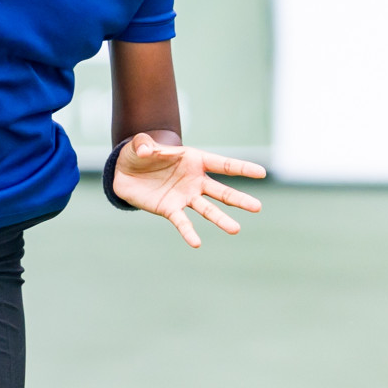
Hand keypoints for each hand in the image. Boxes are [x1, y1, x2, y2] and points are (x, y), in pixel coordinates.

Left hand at [111, 133, 264, 247]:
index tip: (262, 172)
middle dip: (239, 199)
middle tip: (257, 207)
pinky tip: (196, 243)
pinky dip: (189, 232)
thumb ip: (143, 144)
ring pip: (207, 209)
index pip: (222, 165)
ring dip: (220, 219)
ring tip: (235, 229)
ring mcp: (185, 197)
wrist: (125, 172)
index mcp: (194, 160)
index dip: (241, 168)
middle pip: (222, 191)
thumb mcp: (139, 144)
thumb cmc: (139, 154)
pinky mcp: (171, 209)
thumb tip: (146, 151)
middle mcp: (195, 180)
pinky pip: (183, 222)